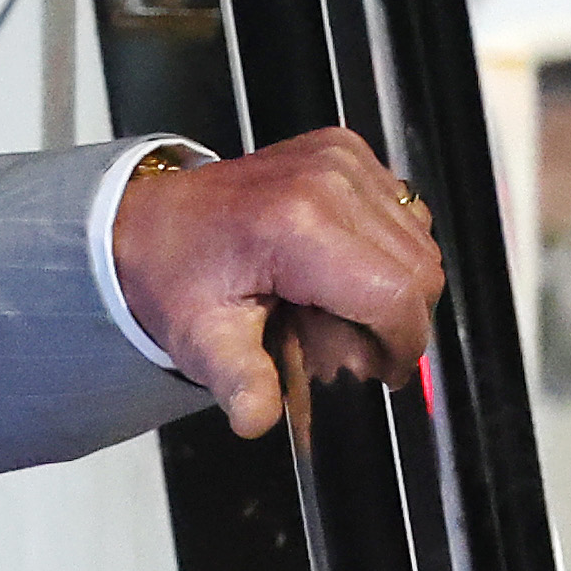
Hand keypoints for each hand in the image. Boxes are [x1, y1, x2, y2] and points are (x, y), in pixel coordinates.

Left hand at [113, 129, 447, 439]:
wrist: (150, 221)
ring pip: (420, 243)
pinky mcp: (345, 151)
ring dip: (395, 287)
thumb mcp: (201, 339)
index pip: (395, 297)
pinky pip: (403, 214)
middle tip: (349, 346)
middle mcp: (327, 180)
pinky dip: (387, 250)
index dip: (400, 346)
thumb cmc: (176, 277)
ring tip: (338, 308)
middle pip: (420, 271)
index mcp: (296, 226)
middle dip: (397, 322)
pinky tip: (341, 270)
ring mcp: (339, 159)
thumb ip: (239, 380)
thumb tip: (255, 419)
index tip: (379, 374)